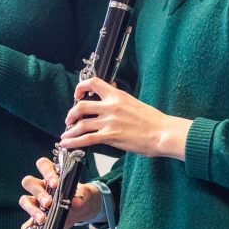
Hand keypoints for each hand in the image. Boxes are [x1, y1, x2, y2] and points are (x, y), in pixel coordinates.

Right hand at [18, 157, 101, 228]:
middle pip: (29, 182)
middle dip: (39, 193)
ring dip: (32, 209)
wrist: (80, 208)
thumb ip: (82, 197)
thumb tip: (77, 202)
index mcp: (52, 175)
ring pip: (24, 200)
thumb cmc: (79, 195)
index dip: (47, 172)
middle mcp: (40, 186)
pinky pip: (26, 224)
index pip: (43, 165)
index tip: (55, 184)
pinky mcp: (35, 217)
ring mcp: (35, 202)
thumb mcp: (84, 195)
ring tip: (42, 219)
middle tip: (49, 203)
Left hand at [58, 77, 190, 159]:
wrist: (162, 133)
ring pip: (81, 124)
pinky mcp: (110, 136)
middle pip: (81, 106)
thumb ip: (119, 101)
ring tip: (65, 136)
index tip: (77, 95)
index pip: (93, 83)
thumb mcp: (134, 103)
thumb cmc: (152, 120)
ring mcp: (109, 121)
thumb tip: (110, 98)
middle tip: (69, 120)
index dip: (80, 87)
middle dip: (71, 114)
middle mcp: (111, 106)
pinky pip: (86, 139)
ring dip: (70, 131)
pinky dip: (73, 142)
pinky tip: (67, 145)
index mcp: (117, 95)